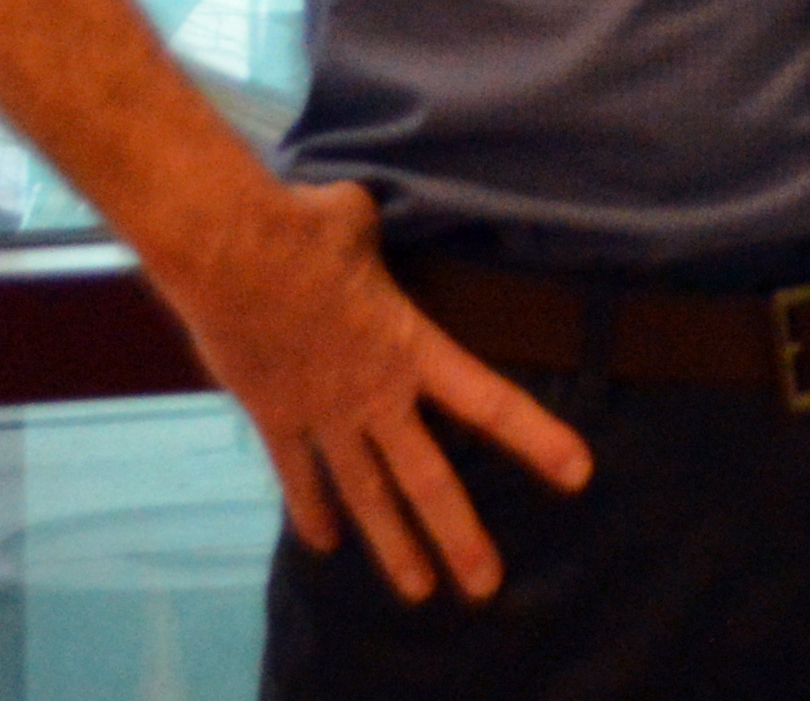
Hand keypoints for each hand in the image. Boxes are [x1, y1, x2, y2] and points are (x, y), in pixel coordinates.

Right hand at [146, 176, 589, 602]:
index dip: (538, 439)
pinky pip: (296, 474)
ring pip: (366, 494)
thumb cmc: (306, 227)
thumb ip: (373, 236)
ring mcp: (323, 413)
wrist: (229, 251)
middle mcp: (374, 395)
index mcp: (413, 350)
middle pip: (427, 479)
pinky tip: (325, 545)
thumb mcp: (362, 223)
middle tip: (486, 585)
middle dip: (459, 536)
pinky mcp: (273, 416)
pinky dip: (311, 509)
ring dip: (392, 546)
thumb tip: (358, 217)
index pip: (490, 402)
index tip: (579, 474)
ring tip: (418, 592)